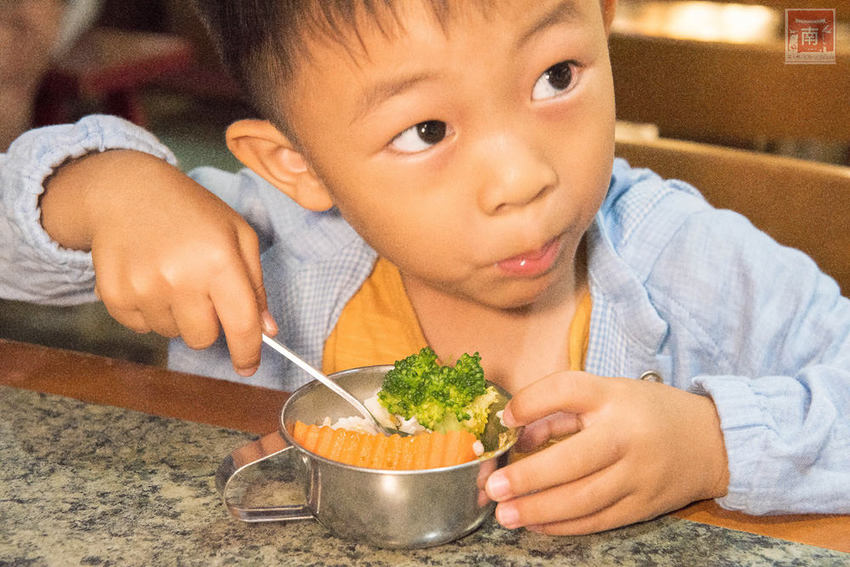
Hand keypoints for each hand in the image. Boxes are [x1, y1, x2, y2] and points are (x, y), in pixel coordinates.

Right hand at [41, 150, 276, 374]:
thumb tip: (267, 330)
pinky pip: (142, 328)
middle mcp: (180, 277)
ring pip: (172, 334)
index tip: (249, 365)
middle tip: (200, 289)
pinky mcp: (114, 295)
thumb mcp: (237, 235)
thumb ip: (255, 285)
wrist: (126, 192)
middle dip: (208, 323)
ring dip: (177, 314)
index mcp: (219, 260)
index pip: (241, 325)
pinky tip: (148, 278)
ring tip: (171, 275)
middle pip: (203, 338)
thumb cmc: (191, 212)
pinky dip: (149, 311)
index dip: (248, 352)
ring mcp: (144, 287)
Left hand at [484, 371, 728, 534]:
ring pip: (583, 499)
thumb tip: (516, 437)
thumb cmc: (646, 412)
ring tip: (505, 514)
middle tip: (493, 488)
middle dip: (528, 478)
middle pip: (573, 459)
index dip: (531, 402)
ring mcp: (638, 474)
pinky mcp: (645, 505)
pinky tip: (536, 524)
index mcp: (613, 396)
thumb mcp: (607, 396)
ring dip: (539, 509)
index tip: (505, 419)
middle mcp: (626, 434)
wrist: (713, 441)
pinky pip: (598, 520)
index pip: (567, 390)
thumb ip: (560, 413)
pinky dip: (564, 525)